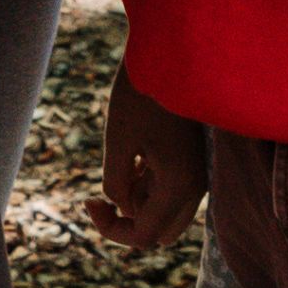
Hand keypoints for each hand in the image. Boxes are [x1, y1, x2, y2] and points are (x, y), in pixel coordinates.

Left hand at [94, 66, 207, 254]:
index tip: (88, 201)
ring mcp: (199, 172)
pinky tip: (134, 157)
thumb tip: (120, 206)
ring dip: (139, 202)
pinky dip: (149, 185)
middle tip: (102, 195)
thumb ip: (117, 184)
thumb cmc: (141, 92)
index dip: (110, 229)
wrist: (170, 50)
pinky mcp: (194, 159)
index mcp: (179, 184)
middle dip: (129, 221)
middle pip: (160, 232)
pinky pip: (171, 190)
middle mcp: (197, 185)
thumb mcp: (118, 140)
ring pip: (167, 212)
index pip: (144, 236)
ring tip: (120, 165)